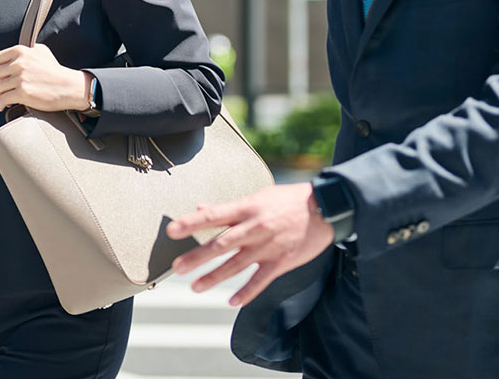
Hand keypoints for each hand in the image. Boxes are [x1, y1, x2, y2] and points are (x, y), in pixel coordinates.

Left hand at [0, 44, 91, 112]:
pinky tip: (4, 106)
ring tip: (5, 98)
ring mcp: (20, 79)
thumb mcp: (41, 51)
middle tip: (0, 88)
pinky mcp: (23, 93)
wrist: (68, 86)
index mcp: (20, 51)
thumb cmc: (55, 71)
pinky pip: (2, 100)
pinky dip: (0, 105)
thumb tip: (8, 57)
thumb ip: (25, 50)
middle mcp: (18, 63)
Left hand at [166, 183, 333, 306]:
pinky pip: (260, 281)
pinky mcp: (281, 262)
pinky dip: (246, 293)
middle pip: (220, 244)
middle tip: (176, 267)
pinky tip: (231, 302)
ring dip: (214, 277)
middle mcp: (254, 228)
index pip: (213, 215)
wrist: (326, 209)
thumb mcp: (257, 197)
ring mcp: (267, 247)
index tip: (171, 231)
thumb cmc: (288, 200)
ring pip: (236, 265)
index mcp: (246, 209)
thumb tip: (200, 207)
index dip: (191, 223)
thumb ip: (228, 207)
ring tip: (195, 287)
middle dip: (197, 257)